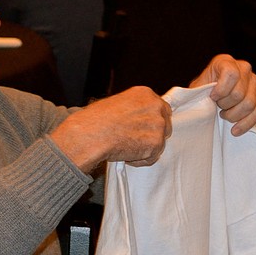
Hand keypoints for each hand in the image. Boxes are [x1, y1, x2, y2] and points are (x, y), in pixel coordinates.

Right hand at [51, 86, 171, 170]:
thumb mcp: (116, 103)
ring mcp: (158, 126)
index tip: (143, 127)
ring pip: (159, 142)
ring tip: (125, 147)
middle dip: (152, 134)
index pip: (161, 108)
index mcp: (145, 94)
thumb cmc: (96, 120)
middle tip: (134, 140)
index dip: (151, 120)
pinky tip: (126, 154)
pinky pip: (152, 157)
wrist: (91, 135)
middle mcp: (156, 107)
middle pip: (165, 125)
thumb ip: (133, 108)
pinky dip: (140, 160)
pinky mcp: (156, 144)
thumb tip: (136, 118)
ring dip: (144, 148)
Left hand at [189, 54, 255, 135]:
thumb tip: (204, 99)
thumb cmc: (202, 91)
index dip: (221, 89)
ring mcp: (254, 81)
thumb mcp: (197, 88)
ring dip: (234, 115)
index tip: (212, 97)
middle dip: (226, 105)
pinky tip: (235, 130)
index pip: (231, 74)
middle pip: (239, 92)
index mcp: (225, 61)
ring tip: (224, 115)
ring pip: (249, 103)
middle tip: (218, 108)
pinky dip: (246, 123)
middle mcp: (243, 67)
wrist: (210, 97)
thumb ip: (199, 90)